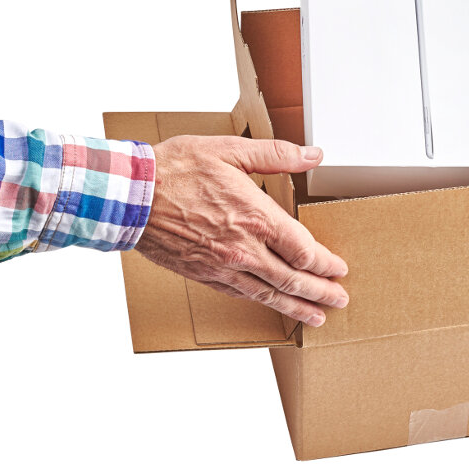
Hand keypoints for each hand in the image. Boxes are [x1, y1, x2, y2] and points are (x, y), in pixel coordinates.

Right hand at [136, 136, 348, 326]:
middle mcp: (244, 249)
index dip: (325, 263)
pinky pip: (241, 294)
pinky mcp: (204, 275)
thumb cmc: (176, 169)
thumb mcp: (229, 150)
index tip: (339, 268)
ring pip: (269, 294)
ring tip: (317, 318)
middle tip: (339, 301)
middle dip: (320, 292)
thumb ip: (276, 155)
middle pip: (293, 279)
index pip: (304, 251)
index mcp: (256, 218)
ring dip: (296, 307)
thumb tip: (313, 155)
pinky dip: (263, 302)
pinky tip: (273, 305)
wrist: (129, 197)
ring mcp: (223, 267)